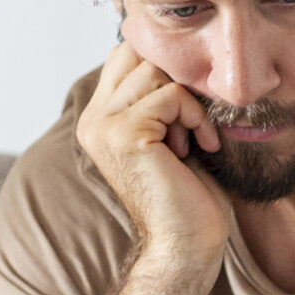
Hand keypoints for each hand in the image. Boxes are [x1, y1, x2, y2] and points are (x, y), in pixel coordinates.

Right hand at [74, 43, 231, 269]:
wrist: (187, 244)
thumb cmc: (188, 193)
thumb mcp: (170, 132)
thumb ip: (160, 94)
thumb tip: (179, 50)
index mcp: (98, 119)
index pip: (125, 55)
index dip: (164, 68)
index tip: (187, 111)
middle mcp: (93, 120)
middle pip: (137, 53)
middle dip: (175, 80)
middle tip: (191, 124)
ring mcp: (103, 126)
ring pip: (155, 71)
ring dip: (188, 103)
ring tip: (192, 140)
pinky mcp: (124, 133)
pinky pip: (170, 95)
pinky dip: (196, 117)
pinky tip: (201, 146)